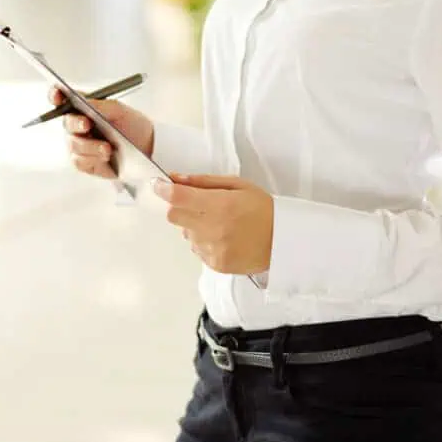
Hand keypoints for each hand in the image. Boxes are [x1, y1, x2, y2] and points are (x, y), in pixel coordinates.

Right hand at [49, 85, 154, 180]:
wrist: (146, 147)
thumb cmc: (132, 124)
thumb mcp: (121, 110)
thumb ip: (101, 105)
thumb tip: (84, 100)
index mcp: (83, 106)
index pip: (61, 98)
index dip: (55, 95)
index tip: (58, 95)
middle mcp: (77, 125)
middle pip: (67, 123)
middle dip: (75, 123)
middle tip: (87, 124)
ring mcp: (79, 144)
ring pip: (74, 145)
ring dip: (90, 146)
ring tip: (108, 148)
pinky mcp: (84, 162)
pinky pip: (80, 161)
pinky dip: (93, 159)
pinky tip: (105, 157)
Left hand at [153, 173, 273, 275]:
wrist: (283, 241)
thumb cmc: (262, 208)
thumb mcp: (238, 185)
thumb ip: (204, 181)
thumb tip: (177, 178)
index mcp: (219, 205)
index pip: (178, 198)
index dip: (162, 189)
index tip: (157, 183)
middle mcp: (212, 229)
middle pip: (173, 216)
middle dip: (178, 206)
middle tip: (195, 203)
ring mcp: (212, 249)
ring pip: (185, 234)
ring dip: (193, 226)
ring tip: (218, 223)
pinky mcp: (215, 264)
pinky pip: (196, 249)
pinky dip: (203, 241)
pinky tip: (223, 237)